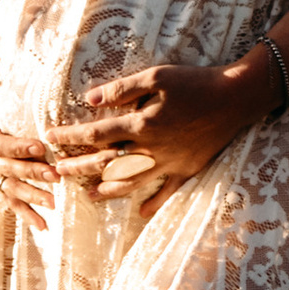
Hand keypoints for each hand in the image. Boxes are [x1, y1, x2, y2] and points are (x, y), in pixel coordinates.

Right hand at [0, 53, 57, 223]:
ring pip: (7, 187)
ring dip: (30, 197)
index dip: (17, 146)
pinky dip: (23, 212)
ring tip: (54, 204)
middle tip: (56, 177)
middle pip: (6, 168)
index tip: (40, 146)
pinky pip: (5, 197)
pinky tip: (42, 226)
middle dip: (31, 173)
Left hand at [41, 55, 274, 197]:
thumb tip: (90, 99)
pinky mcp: (187, 169)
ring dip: (107, 191)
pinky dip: (153, 204)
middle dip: (79, 168)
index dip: (71, 137)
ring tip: (89, 196)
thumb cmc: (195, 82)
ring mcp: (169, 163)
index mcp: (141, 124)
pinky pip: (167, 192)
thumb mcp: (157, 76)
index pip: (96, 134)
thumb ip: (122, 89)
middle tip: (57, 173)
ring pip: (131, 183)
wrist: (236, 98)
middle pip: (107, 163)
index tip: (51, 138)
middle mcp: (151, 149)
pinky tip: (140, 213)